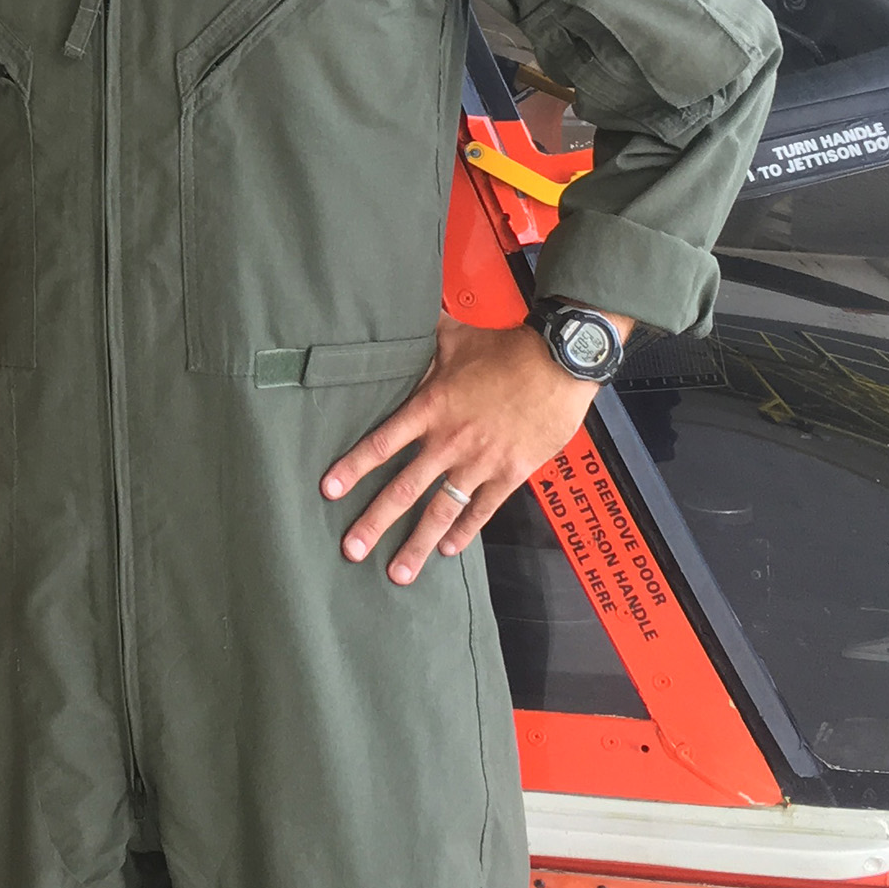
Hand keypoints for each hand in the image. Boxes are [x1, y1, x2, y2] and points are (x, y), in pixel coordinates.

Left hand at [320, 313, 619, 584]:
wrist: (559, 364)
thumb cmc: (507, 348)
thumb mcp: (456, 335)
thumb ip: (423, 336)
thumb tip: (395, 314)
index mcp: (431, 408)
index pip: (382, 443)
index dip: (353, 468)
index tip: (329, 490)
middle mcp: (449, 442)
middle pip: (404, 489)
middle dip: (375, 522)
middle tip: (351, 550)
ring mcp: (479, 462)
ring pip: (441, 510)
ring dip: (418, 544)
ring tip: (398, 573)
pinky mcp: (510, 473)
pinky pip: (482, 510)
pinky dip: (463, 532)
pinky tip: (447, 550)